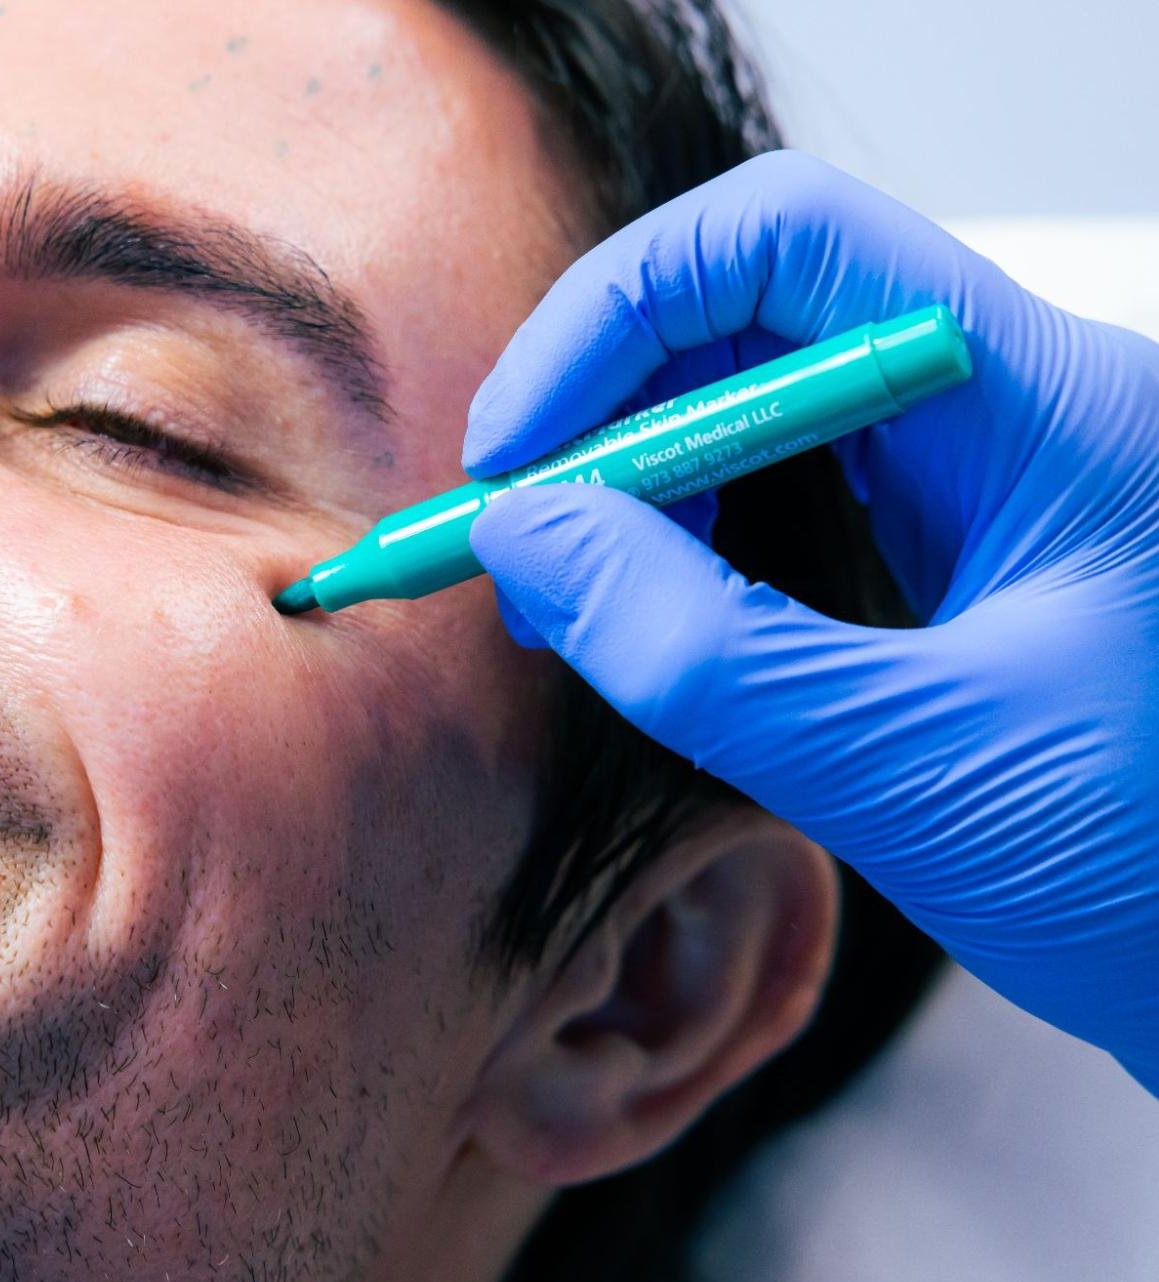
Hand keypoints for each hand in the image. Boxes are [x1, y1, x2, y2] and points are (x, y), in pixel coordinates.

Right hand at [463, 150, 1158, 1092]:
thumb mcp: (920, 770)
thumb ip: (705, 654)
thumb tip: (527, 541)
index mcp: (1046, 403)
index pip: (789, 243)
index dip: (619, 315)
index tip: (519, 452)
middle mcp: (1013, 407)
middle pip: (754, 314)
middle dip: (604, 416)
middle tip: (504, 541)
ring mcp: (987, 480)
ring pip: (759, 405)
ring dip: (633, 484)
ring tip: (554, 596)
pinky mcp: (959, 555)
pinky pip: (790, 495)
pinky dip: (686, 543)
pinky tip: (635, 615)